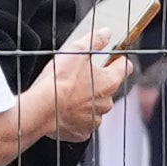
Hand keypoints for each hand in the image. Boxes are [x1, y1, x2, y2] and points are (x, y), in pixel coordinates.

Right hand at [20, 37, 135, 145]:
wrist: (42, 108)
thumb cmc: (59, 81)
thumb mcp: (77, 51)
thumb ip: (95, 40)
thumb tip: (106, 33)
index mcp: (109, 82)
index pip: (125, 68)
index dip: (117, 62)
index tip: (110, 60)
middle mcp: (106, 103)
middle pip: (107, 89)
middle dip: (95, 83)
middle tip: (77, 78)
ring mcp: (95, 119)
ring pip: (94, 107)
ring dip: (85, 101)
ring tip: (67, 95)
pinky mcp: (82, 132)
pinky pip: (82, 123)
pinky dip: (75, 117)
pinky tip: (64, 110)